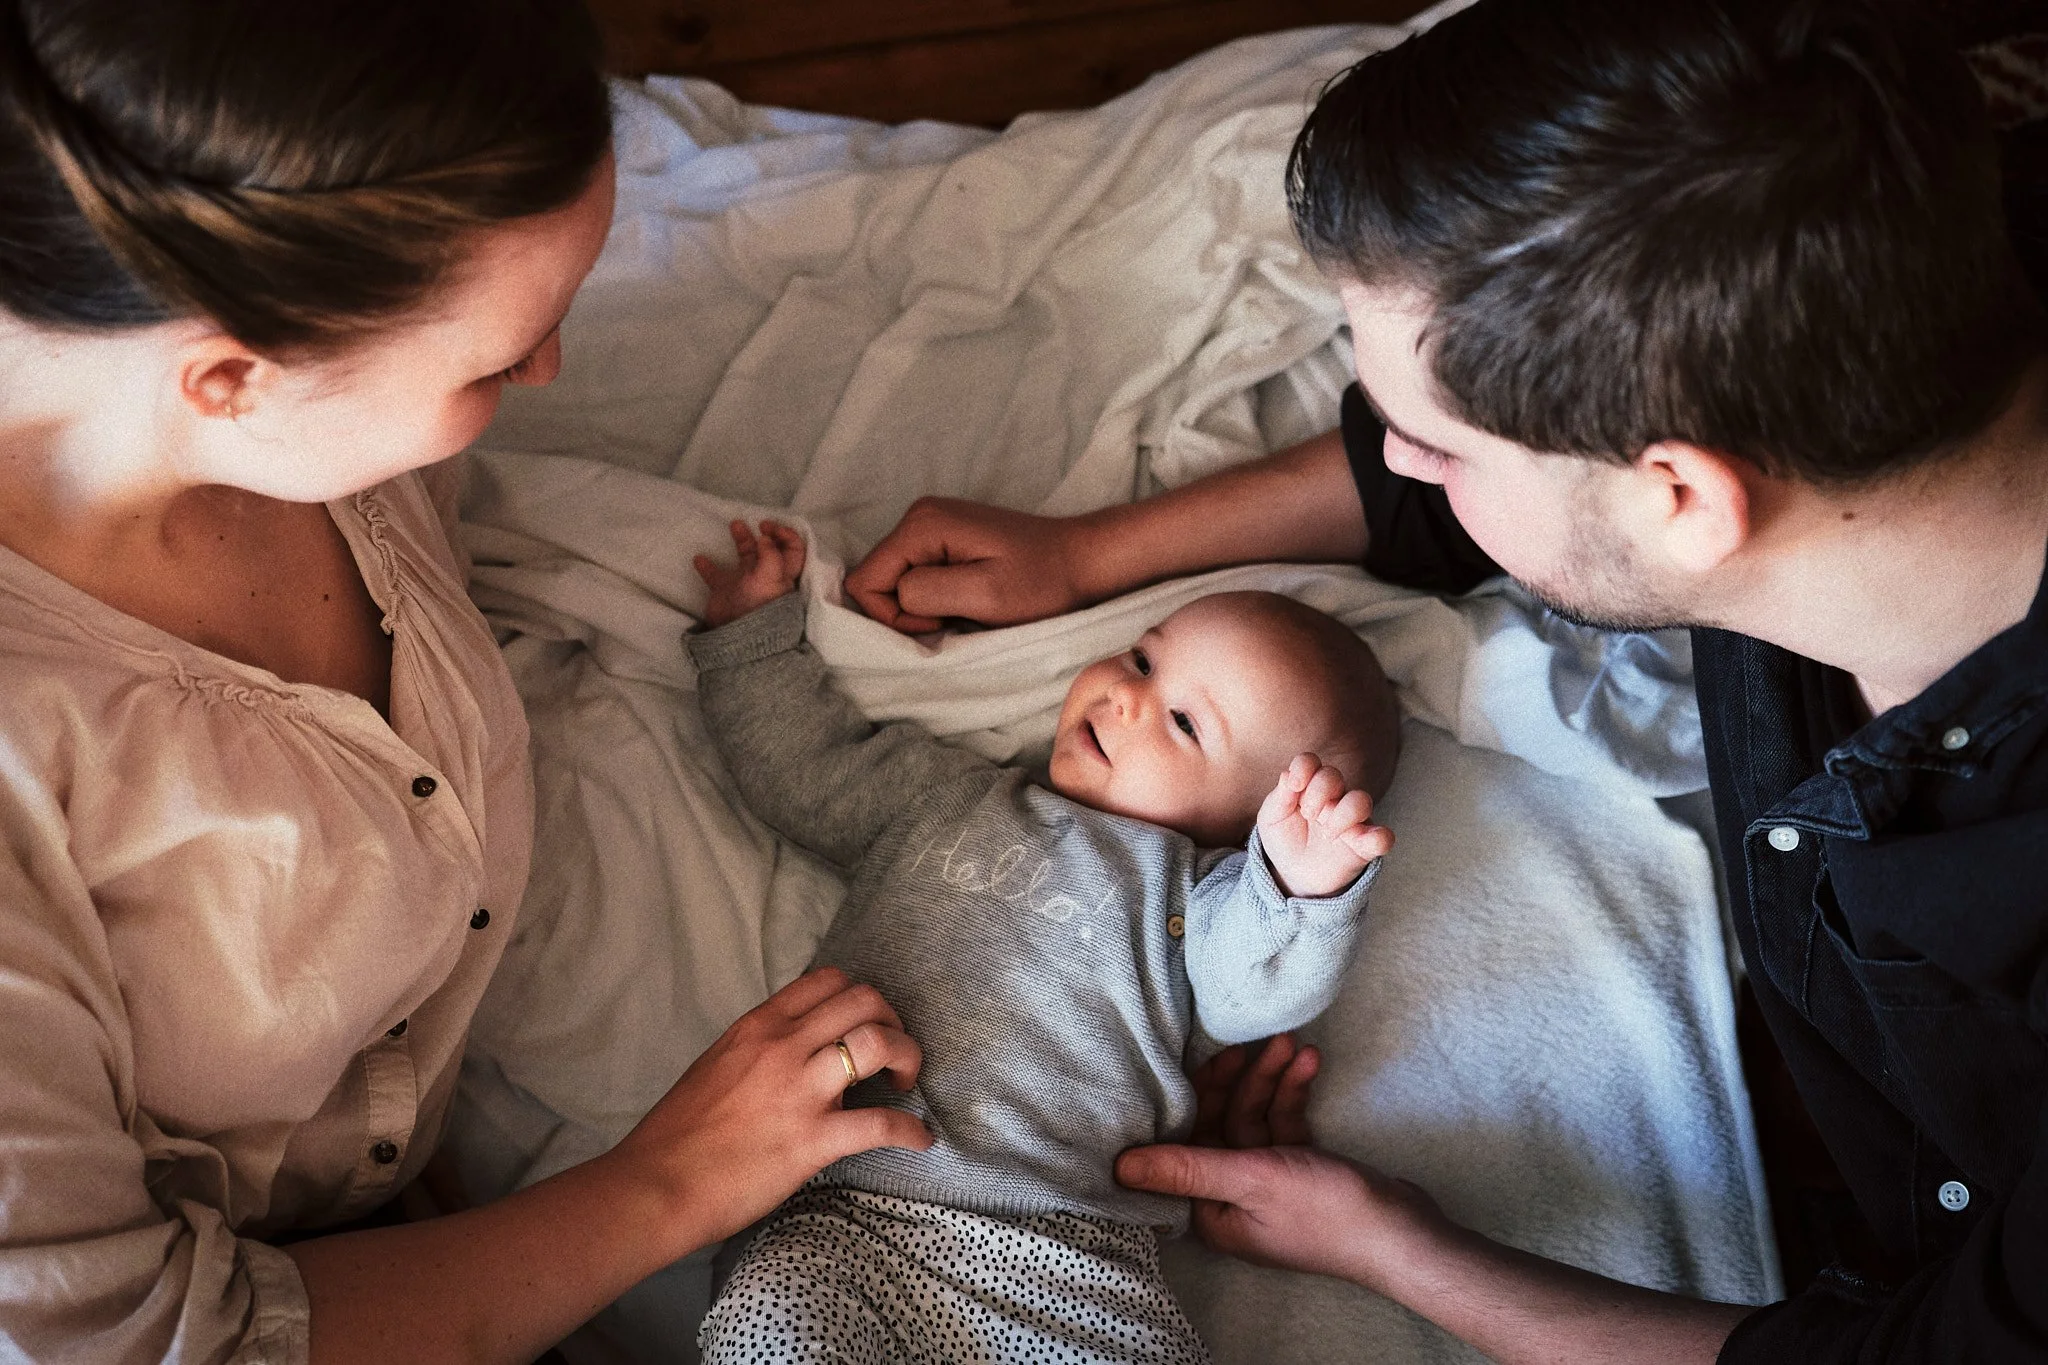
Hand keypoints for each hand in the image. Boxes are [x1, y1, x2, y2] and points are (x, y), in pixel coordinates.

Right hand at [602, 967, 930, 1256]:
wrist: (656, 1184)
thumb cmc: (679, 1133)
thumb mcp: (718, 1064)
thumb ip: (762, 1049)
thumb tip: (801, 1053)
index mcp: (758, 1026)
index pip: (826, 980)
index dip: (859, 996)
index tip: (866, 1022)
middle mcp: (783, 1047)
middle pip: (865, 1001)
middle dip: (893, 1021)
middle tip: (893, 1054)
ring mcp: (800, 1091)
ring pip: (879, 1044)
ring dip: (907, 1058)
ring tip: (905, 1083)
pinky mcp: (813, 1140)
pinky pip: (880, 1124)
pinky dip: (911, 1131)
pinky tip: (920, 1140)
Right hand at [695, 519, 806, 627]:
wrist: (736, 637)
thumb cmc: (759, 605)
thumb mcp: (771, 579)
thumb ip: (771, 555)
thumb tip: (765, 538)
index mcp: (783, 574)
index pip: (794, 549)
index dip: (786, 535)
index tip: (769, 528)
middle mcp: (766, 576)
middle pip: (770, 549)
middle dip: (766, 532)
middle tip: (756, 523)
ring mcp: (746, 584)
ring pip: (746, 556)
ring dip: (741, 539)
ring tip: (734, 525)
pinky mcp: (726, 592)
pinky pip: (716, 575)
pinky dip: (707, 565)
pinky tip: (700, 558)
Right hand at [844, 497, 1090, 631]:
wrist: (1081, 561)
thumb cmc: (1041, 584)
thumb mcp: (983, 595)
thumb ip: (925, 592)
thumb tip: (892, 596)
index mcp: (922, 524)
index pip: (865, 581)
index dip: (894, 615)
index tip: (941, 621)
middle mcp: (918, 515)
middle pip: (875, 579)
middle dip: (906, 611)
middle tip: (956, 616)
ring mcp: (930, 525)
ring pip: (894, 581)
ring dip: (922, 606)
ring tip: (965, 608)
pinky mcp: (943, 539)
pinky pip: (915, 576)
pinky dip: (933, 598)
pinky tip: (966, 598)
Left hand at [1117, 1033, 1443, 1289]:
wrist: (1402, 1232)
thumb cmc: (1326, 1213)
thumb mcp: (1251, 1180)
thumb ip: (1186, 1168)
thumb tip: (1117, 1169)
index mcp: (1211, 1211)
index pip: (1186, 1144)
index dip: (1196, 1098)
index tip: (1209, 1058)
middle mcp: (1232, 1199)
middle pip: (1220, 1125)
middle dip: (1238, 1081)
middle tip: (1252, 1043)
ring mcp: (1268, 1184)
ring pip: (1255, 1118)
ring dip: (1271, 1079)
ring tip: (1291, 1043)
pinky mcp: (1299, 1170)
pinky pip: (1284, 1124)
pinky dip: (1294, 1094)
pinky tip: (1310, 1064)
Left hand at [1258, 753, 1393, 897]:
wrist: (1294, 874)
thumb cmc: (1285, 838)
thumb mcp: (1272, 818)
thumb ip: (1279, 797)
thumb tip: (1287, 775)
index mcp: (1308, 786)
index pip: (1310, 762)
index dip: (1303, 767)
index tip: (1294, 786)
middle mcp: (1333, 797)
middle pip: (1333, 776)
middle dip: (1317, 792)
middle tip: (1307, 814)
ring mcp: (1351, 820)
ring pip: (1360, 800)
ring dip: (1341, 814)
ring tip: (1326, 834)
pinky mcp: (1364, 846)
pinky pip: (1383, 837)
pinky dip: (1378, 838)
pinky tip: (1361, 842)